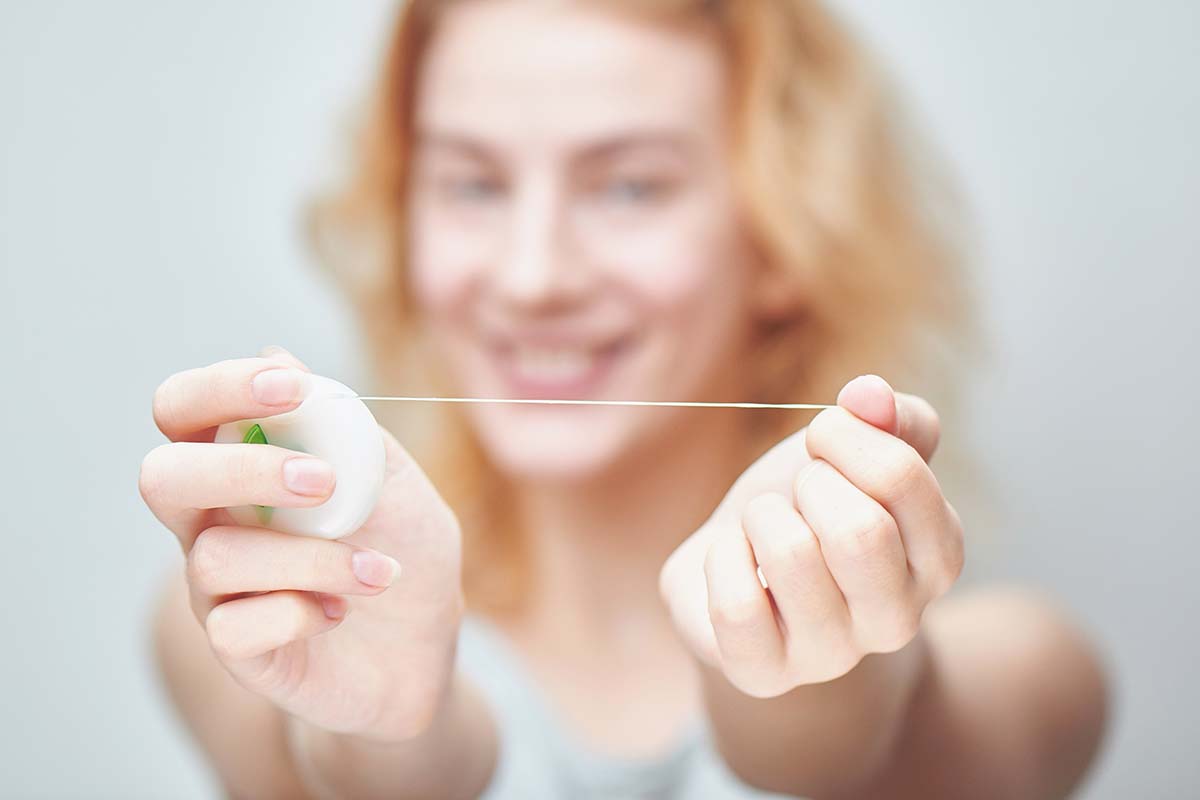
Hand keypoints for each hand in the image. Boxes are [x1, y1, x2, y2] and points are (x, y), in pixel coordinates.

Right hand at [139, 347, 462, 739]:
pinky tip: (340, 614)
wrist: (425, 649)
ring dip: (318, 559)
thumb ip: (341, 423)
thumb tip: (275, 349)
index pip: (182, 409)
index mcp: (242, 464)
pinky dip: (304, 613)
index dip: (220, 387)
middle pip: (161, 477)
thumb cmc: (405, 550)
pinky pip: (236, 627)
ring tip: (378, 572)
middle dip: (241, 469)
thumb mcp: (393, 479)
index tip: (292, 387)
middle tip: (325, 484)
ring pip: (218, 557)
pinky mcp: (234, 649)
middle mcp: (212, 522)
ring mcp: (215, 589)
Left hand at [660, 375, 963, 697]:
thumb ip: (887, 413)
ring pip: (792, 558)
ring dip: (761, 516)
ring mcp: (830, 655)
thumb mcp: (854, 447)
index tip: (822, 436)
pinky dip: (720, 558)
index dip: (845, 436)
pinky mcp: (762, 674)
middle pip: (859, 533)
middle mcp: (896, 619)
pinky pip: (736, 606)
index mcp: (936, 558)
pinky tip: (730, 557)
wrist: (740, 563)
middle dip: (808, 485)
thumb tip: (869, 395)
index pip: (904, 478)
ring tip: (763, 524)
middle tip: (797, 492)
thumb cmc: (806, 502)